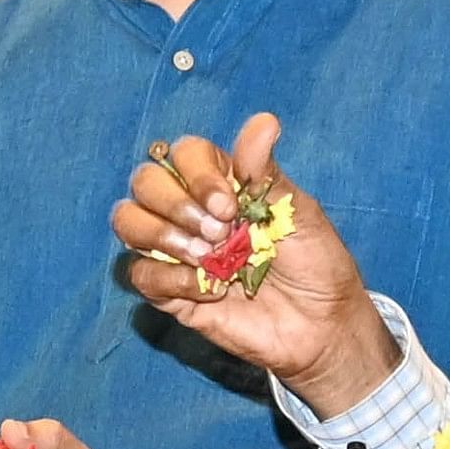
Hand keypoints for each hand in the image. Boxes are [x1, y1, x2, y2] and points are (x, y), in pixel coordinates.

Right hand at [112, 116, 393, 412]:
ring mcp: (177, 251)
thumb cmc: (316, 264)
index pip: (183, 154)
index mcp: (222, 184)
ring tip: (207, 258)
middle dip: (177, 204)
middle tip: (219, 233)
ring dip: (163, 237)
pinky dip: (170, 280)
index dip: (196, 174)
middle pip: (145, 182)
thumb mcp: (298, 213)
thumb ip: (267, 173)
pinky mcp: (170, 292)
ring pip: (128, 222)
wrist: (320, 327)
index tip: (230, 205)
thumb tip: (263, 122)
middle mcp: (191, 211)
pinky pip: (139, 275)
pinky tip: (210, 290)